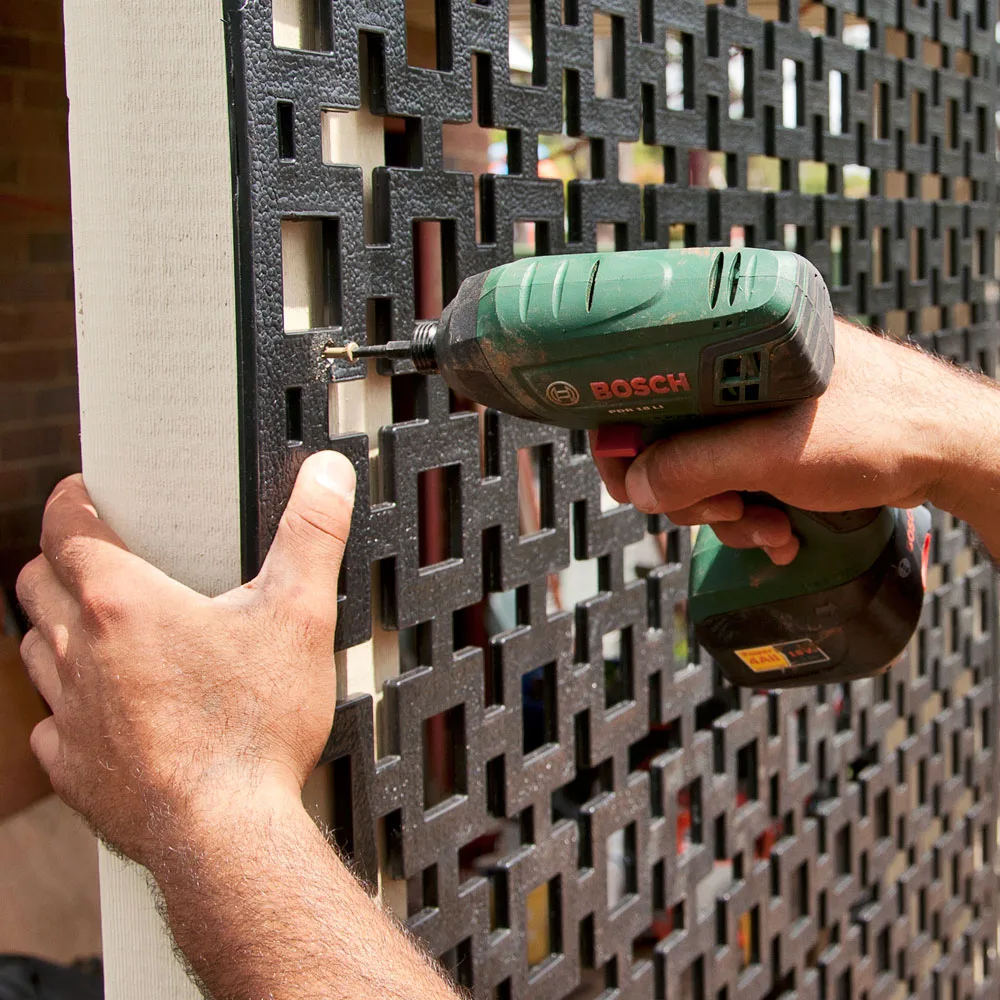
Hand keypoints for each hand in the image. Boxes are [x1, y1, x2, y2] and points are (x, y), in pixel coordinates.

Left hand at [15, 451, 355, 868]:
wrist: (227, 835)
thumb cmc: (254, 730)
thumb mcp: (299, 614)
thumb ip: (311, 534)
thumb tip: (325, 476)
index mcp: (125, 605)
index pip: (67, 530)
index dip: (70, 503)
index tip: (78, 494)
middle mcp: (82, 654)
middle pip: (38, 586)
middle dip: (56, 561)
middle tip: (87, 557)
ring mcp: (72, 714)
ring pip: (34, 651)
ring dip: (55, 628)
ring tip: (93, 627)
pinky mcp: (75, 769)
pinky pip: (50, 724)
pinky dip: (66, 705)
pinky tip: (101, 709)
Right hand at [591, 321, 984, 563]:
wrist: (956, 454)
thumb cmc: (881, 432)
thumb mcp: (774, 453)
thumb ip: (696, 468)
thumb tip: (635, 487)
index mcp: (732, 343)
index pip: (644, 384)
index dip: (627, 438)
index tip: (636, 483)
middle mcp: (739, 371)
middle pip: (668, 438)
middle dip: (692, 491)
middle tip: (726, 510)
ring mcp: (761, 408)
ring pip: (702, 469)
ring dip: (727, 513)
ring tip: (770, 526)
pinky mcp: (781, 439)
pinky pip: (737, 479)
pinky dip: (752, 513)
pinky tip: (784, 531)